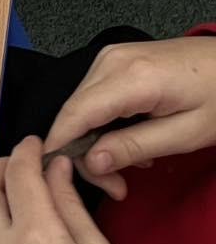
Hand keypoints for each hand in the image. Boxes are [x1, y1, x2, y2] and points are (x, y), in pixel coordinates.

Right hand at [45, 35, 215, 200]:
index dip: (60, 147)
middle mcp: (110, 60)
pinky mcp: (113, 59)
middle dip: (85, 154)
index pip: (75, 115)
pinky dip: (102, 124)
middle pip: (73, 113)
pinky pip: (92, 97)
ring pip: (79, 107)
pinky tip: (128, 140)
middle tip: (116, 187)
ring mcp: (109, 56)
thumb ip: (135, 147)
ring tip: (128, 167)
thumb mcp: (186, 133)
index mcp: (131, 78)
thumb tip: (90, 162)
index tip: (57, 180)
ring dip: (94, 141)